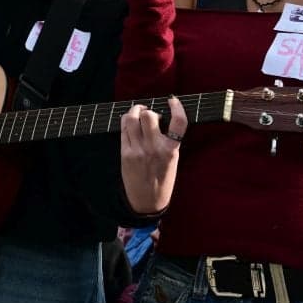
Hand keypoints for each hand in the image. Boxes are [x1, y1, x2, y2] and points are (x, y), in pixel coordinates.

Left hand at [119, 97, 186, 214]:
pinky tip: (130, 124)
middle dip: (148, 110)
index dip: (177, 107)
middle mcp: (155, 148)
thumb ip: (168, 141)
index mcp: (171, 151)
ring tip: (137, 115)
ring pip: (131, 118)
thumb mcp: (173, 161)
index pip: (179, 122)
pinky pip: (123, 129)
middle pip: (149, 115)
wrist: (147, 201)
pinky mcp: (125, 153)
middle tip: (148, 113)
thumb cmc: (162, 180)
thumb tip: (161, 119)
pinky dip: (126, 121)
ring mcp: (138, 150)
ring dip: (135, 112)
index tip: (172, 100)